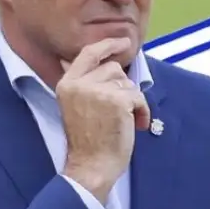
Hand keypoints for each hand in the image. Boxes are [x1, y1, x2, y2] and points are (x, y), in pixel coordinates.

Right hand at [56, 38, 150, 202]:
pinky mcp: (116, 101)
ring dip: (133, 101)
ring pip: (128, 83)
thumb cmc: (88, 142)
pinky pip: (138, 97)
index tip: (124, 42)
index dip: (108, 45)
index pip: (88, 53)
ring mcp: (97, 91)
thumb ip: (87, 85)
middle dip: (123, 87)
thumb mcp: (77, 106)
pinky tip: (138, 125)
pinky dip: (143, 111)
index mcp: (66, 84)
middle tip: (122, 110)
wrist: (91, 166)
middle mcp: (79, 84)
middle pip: (113, 69)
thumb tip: (111, 65)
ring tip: (127, 121)